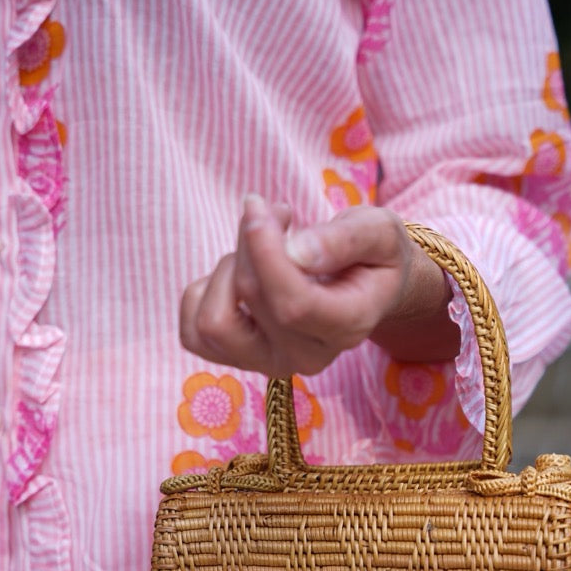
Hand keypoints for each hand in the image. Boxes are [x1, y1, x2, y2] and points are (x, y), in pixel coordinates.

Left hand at [179, 195, 458, 376]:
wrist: (368, 287)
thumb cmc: (374, 254)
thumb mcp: (377, 231)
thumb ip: (343, 240)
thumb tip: (296, 252)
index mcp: (347, 327)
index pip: (293, 303)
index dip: (266, 252)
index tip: (262, 207)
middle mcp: (306, 357)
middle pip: (252, 296)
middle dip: (252, 239)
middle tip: (274, 213)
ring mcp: (270, 363)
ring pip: (213, 323)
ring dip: (226, 270)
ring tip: (257, 249)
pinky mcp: (239, 358)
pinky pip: (192, 331)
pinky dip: (205, 291)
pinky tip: (239, 273)